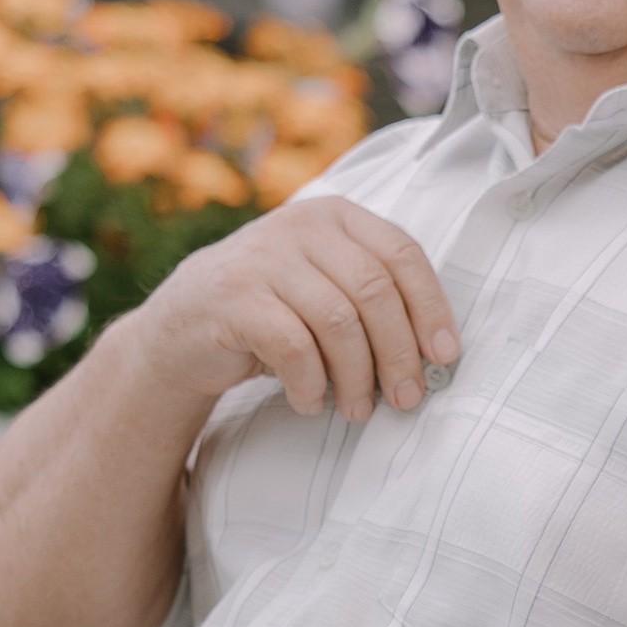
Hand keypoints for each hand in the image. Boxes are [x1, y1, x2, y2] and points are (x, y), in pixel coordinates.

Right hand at [137, 196, 457, 421]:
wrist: (181, 329)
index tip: (445, 355)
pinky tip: (310, 402)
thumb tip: (439, 354)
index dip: (431, 307)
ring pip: (339, 322)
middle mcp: (300, 226)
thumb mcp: (327, 289)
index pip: (402, 254)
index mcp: (335, 216)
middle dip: (399, 353)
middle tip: (407, 398)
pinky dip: (311, 384)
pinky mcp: (233, 297)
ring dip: (357, 377)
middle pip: (376, 291)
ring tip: (357, 409)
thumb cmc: (275, 314)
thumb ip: (374, 299)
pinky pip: (294, 346)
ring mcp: (262, 257)